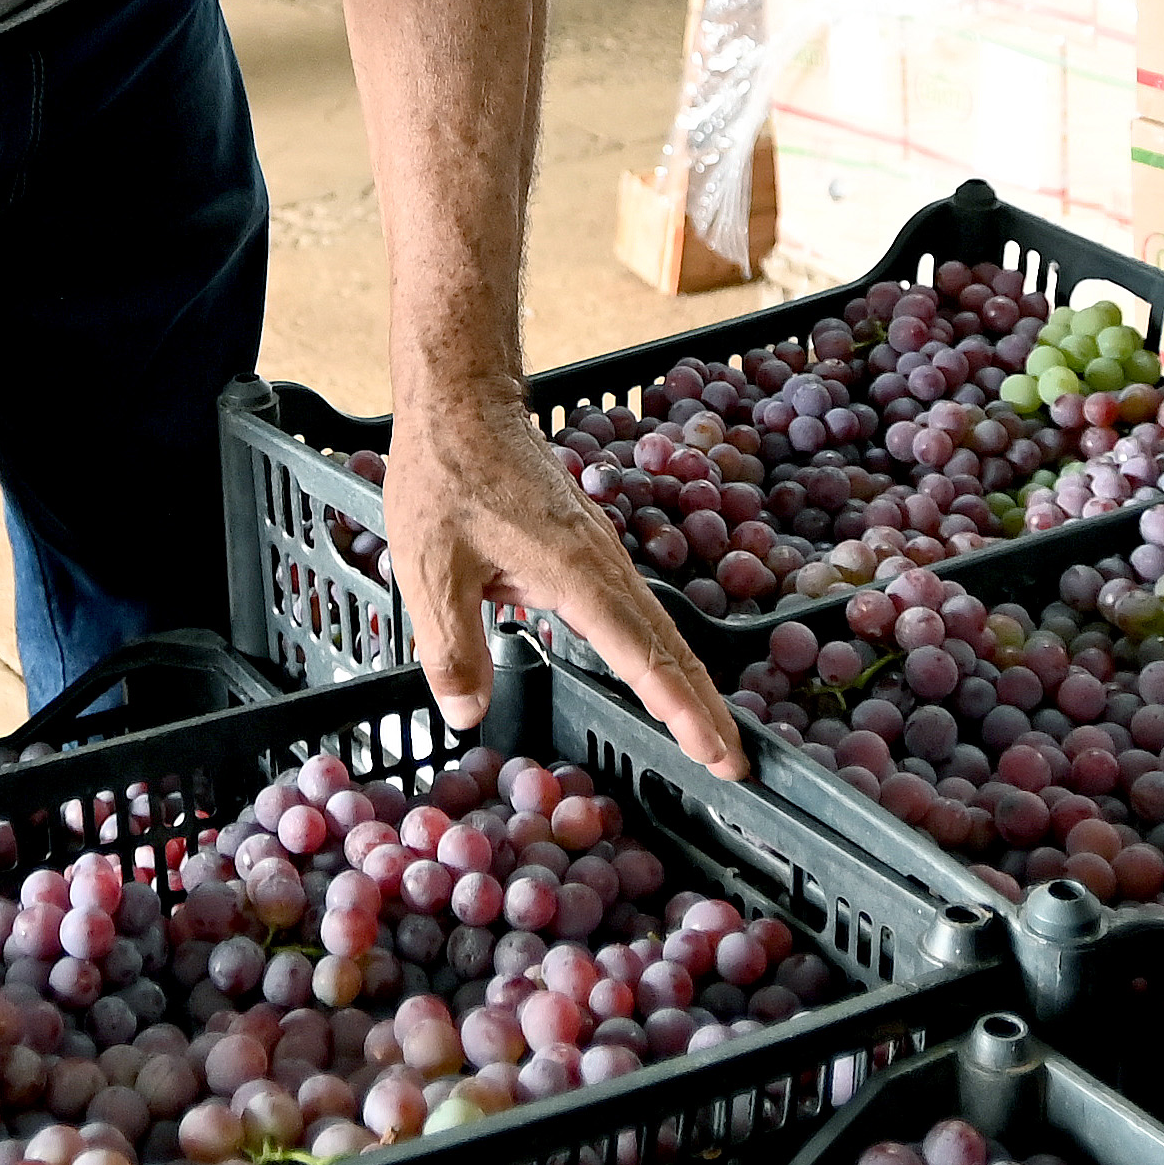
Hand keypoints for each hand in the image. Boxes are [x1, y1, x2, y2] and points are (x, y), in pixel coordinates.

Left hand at [384, 394, 749, 775]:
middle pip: (668, 645)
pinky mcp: (585, 544)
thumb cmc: (445, 479)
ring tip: (706, 729)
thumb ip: (453, 649)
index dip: (679, 710)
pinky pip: (633, 606)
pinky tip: (654, 668)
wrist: (461, 403)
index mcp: (576, 574)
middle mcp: (602, 563)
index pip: (642, 656)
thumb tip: (469, 716)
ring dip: (684, 680)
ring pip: (655, 625)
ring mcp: (599, 551)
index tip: (714, 752)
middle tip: (732, 761)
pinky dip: (657, 648)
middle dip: (702, 706)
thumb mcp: (431, 571)